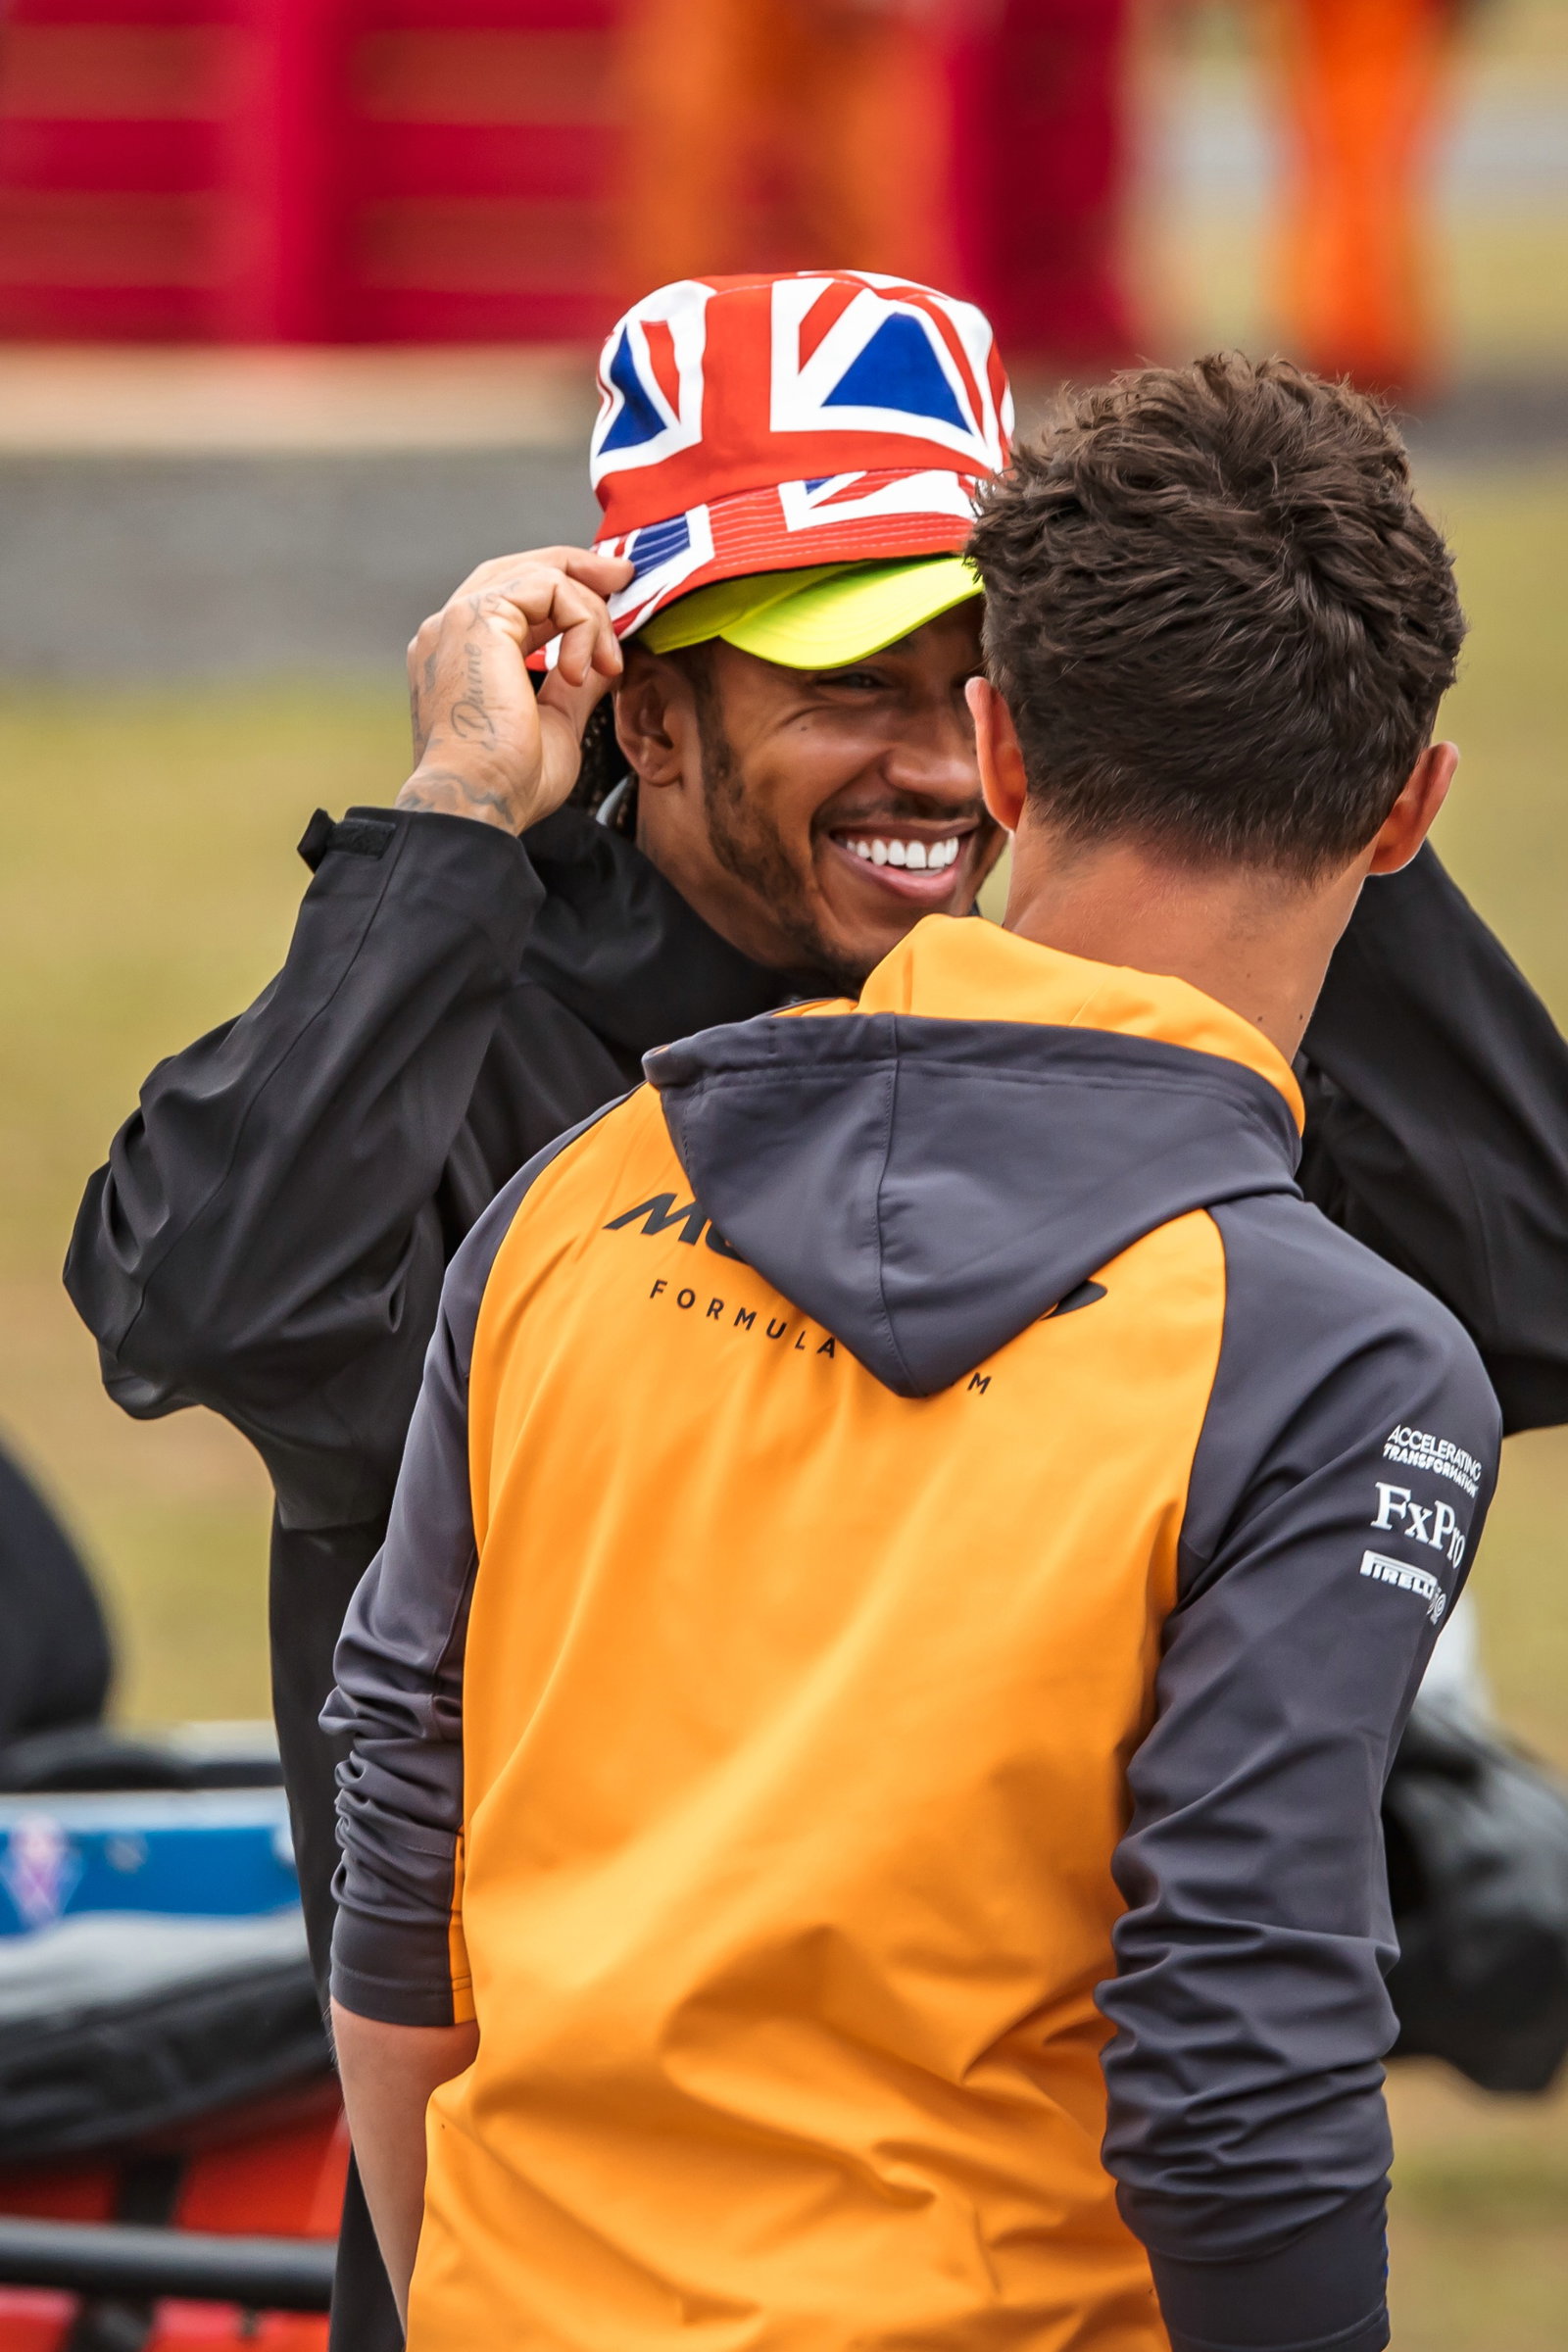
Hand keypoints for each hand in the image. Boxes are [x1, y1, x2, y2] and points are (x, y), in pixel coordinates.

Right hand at [398, 547, 635, 834]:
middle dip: (578, 569)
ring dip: (589, 612)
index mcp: (461, 657)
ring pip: (539, 574)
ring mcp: (459, 620)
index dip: (563, 592)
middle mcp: (451, 631)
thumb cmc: (508, 784)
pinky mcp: (478, 617)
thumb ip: (575, 686)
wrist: (478, 801)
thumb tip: (602, 662)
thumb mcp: (556, 724)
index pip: (512, 599)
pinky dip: (581, 621)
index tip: (610, 601)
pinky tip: (580, 669)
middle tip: (624, 579)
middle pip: (519, 569)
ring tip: (607, 661)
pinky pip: (547, 586)